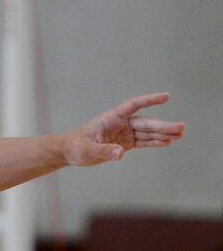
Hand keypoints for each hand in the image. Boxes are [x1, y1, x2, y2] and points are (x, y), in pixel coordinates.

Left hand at [63, 93, 184, 166]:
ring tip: (181, 135)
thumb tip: (121, 153)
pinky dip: (155, 142)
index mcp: (111, 118)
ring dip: (163, 133)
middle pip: (145, 122)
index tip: (166, 96)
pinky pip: (143, 141)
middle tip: (182, 128)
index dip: (149, 100)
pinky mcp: (124, 143)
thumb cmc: (75, 147)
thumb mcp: (87, 150)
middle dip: (163, 125)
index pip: (133, 105)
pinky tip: (168, 142)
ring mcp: (124, 133)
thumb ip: (104, 151)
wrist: (69, 152)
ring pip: (147, 132)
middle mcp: (120, 123)